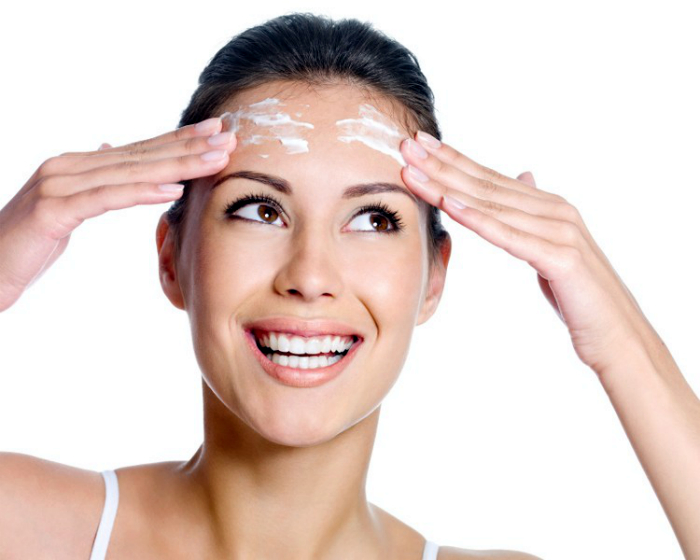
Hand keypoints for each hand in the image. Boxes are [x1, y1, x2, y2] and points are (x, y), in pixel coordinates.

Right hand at [0, 116, 236, 311]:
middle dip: (188, 145)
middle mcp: (71, 166)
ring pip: (131, 172)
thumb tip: (107, 147)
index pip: (139, 150)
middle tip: (227, 136)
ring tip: (214, 159)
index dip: (179, 139)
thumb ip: (92, 179)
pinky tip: (173, 188)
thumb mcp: (67, 203)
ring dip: (177, 164)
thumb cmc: (30, 240)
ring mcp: (60, 184)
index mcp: (79, 165)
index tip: (215, 131)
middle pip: (141, 155)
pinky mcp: (54, 209)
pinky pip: (107, 199)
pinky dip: (142, 192)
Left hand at [399, 132, 652, 374]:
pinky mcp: (560, 257)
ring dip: (447, 186)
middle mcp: (553, 210)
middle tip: (405, 144)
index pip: (489, 178)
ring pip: (490, 205)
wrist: (617, 334)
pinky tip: (450, 205)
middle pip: (484, 184)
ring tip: (413, 170)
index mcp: (547, 207)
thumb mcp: (550, 245)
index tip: (418, 143)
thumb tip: (523, 175)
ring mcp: (559, 231)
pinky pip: (509, 236)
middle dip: (440, 164)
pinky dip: (478, 219)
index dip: (452, 159)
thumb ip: (533, 212)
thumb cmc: (579, 294)